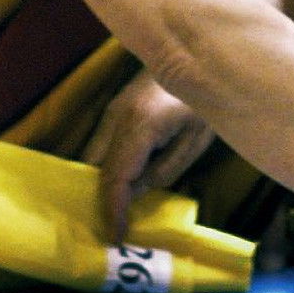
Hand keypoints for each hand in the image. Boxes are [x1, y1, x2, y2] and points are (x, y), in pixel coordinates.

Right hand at [82, 68, 215, 242]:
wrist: (196, 55)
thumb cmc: (202, 100)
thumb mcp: (194, 141)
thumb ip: (164, 171)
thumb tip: (133, 196)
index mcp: (139, 124)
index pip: (115, 176)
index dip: (113, 210)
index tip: (116, 237)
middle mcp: (116, 117)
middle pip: (93, 170)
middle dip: (96, 203)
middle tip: (104, 234)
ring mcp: (111, 112)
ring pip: (91, 159)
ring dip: (97, 187)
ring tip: (106, 219)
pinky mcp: (113, 112)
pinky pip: (99, 148)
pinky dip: (102, 172)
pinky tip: (114, 191)